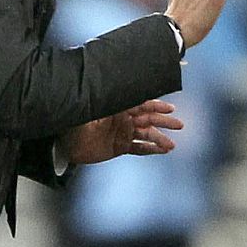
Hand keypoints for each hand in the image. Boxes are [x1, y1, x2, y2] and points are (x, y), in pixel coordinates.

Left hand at [61, 100, 181, 165]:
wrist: (65, 145)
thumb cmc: (74, 124)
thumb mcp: (88, 112)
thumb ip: (103, 104)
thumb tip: (114, 94)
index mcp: (117, 107)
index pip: (141, 104)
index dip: (156, 106)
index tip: (171, 108)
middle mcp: (123, 119)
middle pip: (148, 119)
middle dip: (164, 121)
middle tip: (180, 125)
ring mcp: (123, 133)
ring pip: (146, 134)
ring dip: (160, 139)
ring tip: (172, 145)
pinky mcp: (120, 146)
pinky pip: (139, 148)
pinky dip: (151, 150)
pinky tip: (162, 151)